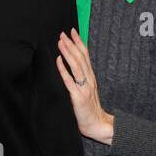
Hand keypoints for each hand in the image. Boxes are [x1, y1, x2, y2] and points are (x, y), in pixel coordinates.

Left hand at [57, 28, 114, 143]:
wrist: (97, 124)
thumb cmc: (89, 108)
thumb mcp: (87, 89)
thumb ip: (81, 78)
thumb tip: (72, 65)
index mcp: (91, 77)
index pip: (85, 55)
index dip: (79, 42)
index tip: (73, 31)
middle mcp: (89, 79)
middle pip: (80, 57)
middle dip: (72, 44)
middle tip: (63, 33)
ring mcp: (84, 88)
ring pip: (76, 66)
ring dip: (68, 52)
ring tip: (60, 42)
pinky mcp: (78, 97)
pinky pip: (69, 81)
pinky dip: (63, 70)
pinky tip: (58, 61)